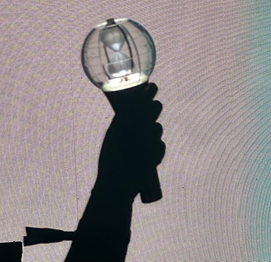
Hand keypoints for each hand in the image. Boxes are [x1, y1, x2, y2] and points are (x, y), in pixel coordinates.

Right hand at [97, 82, 164, 198]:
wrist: (116, 184)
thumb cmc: (111, 159)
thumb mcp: (113, 135)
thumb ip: (124, 120)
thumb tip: (133, 107)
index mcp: (126, 118)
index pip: (143, 96)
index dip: (149, 90)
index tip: (151, 86)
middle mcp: (140, 124)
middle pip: (156, 107)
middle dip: (154, 107)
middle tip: (151, 108)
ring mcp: (150, 138)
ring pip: (158, 127)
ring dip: (153, 132)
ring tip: (141, 142)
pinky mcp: (157, 151)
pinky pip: (160, 145)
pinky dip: (155, 149)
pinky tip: (145, 156)